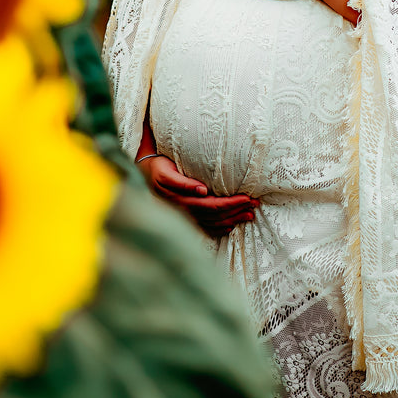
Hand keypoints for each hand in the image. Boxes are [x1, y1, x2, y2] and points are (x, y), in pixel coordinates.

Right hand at [140, 156, 258, 237]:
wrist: (142, 174)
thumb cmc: (157, 169)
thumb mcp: (165, 173)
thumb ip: (182, 183)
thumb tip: (202, 190)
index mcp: (183, 201)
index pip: (213, 205)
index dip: (232, 204)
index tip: (248, 199)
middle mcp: (186, 212)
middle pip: (217, 215)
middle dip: (238, 211)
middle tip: (255, 205)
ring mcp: (186, 217)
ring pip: (214, 223)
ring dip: (233, 220)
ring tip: (250, 215)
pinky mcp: (186, 218)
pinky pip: (206, 228)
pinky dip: (220, 228)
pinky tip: (231, 226)